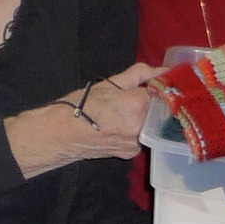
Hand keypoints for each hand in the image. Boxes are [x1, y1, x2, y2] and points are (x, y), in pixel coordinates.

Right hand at [5, 62, 166, 175]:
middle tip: (132, 100)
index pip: (161, 93)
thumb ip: (141, 74)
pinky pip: (141, 138)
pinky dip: (136, 130)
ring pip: (151, 125)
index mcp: (136, 105)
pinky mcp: (131, 153)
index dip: (155, 89)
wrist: (59, 134)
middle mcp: (141, 126)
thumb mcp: (110, 83)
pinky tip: (120, 126)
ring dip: (144, 118)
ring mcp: (136, 143)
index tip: (148, 88)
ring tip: (122, 113)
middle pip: (158, 111)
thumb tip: (164, 70)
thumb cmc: (80, 105)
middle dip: (150, 104)